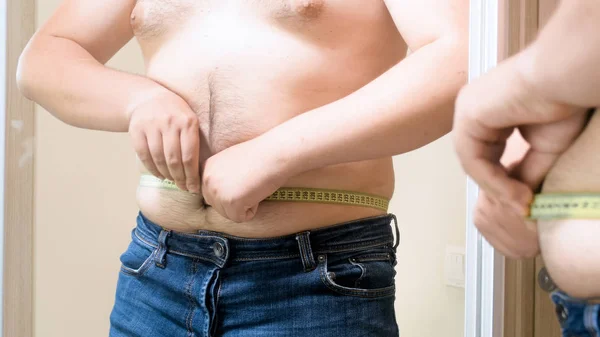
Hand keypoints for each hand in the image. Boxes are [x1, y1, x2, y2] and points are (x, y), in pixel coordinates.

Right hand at [128, 89, 200, 192]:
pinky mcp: (137, 130)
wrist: (148, 99)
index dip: (192, 176)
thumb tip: (201, 173)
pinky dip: (153, 169)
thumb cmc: (175, 115)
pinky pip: (145, 156)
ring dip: (167, 175)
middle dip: (180, 178)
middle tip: (184, 188)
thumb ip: (195, 141)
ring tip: (173, 182)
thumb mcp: (190, 120)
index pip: (190, 156)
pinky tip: (160, 175)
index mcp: (187, 122)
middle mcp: (169, 123)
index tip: (194, 188)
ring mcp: (151, 126)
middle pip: (175, 160)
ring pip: (159, 159)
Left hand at [202, 138, 289, 222]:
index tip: (243, 178)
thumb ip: (222, 177)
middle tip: (249, 183)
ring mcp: (217, 191)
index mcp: (207, 168)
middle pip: (218, 207)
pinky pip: (240, 217)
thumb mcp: (231, 162)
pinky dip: (252, 210)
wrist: (275, 153)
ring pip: (229, 214)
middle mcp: (207, 180)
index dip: (232, 191)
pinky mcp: (231, 202)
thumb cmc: (260, 156)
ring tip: (252, 185)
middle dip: (236, 201)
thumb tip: (223, 194)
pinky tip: (256, 192)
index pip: (213, 194)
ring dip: (244, 205)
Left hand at [453, 56, 587, 257]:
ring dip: (497, 188)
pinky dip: (492, 180)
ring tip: (521, 203)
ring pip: (473, 163)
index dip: (505, 181)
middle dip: (499, 188)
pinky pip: (473, 159)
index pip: (487, 155)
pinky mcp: (467, 116)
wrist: (564, 76)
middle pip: (477, 160)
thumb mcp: (544, 147)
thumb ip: (527, 170)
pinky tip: (514, 193)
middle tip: (523, 208)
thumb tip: (518, 198)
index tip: (527, 202)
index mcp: (488, 112)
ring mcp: (466, 110)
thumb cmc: (562, 101)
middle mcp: (472, 109)